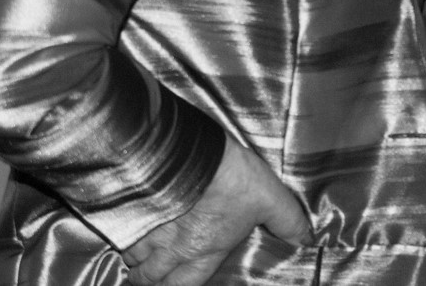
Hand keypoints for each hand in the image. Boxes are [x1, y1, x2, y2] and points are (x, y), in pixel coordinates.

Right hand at [122, 136, 309, 285]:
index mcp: (204, 252)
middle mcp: (173, 250)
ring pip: (132, 259)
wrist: (193, 152)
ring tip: (138, 255)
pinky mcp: (131, 214)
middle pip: (150, 278)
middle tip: (151, 273)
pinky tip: (126, 231)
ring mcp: (148, 233)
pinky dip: (122, 237)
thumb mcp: (271, 198)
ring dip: (135, 260)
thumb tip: (306, 239)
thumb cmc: (233, 178)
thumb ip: (288, 221)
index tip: (173, 282)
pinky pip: (119, 236)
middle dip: (149, 279)